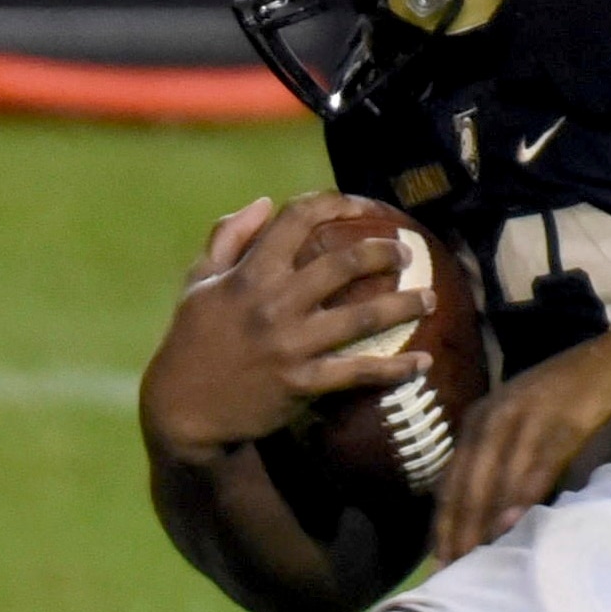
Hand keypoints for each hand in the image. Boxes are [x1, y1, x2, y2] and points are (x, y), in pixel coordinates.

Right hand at [139, 192, 425, 466]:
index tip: (360, 204)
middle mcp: (274, 304)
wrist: (180, 407)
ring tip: (430, 298)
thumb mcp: (199, 281)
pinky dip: (393, 370)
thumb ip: (228, 237)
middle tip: (407, 252)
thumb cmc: (190, 340)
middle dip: (383, 252)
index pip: (297, 220)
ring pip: (360, 317)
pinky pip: (357, 373)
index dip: (334, 203)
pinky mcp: (300, 383)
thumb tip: (263, 203)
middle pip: (343, 264)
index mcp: (249, 273)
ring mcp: (290, 344)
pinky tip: (422, 364)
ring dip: (402, 305)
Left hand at [431, 330, 610, 560]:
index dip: (443, 522)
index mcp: (479, 420)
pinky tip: (510, 525)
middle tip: (451, 572)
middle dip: (456, 530)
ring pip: (492, 481)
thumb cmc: (570, 396)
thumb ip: (501, 459)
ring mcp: (524, 420)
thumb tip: (488, 515)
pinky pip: (534, 468)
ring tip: (473, 561)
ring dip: (480, 524)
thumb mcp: (522, 422)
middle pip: (465, 485)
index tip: (438, 559)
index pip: (451, 480)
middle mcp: (492, 419)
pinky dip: (520, 497)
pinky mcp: (558, 424)